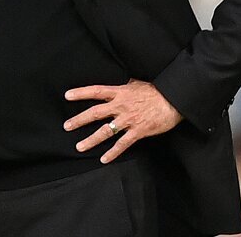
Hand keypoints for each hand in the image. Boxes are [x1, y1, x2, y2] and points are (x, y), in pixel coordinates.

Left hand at [63, 79, 181, 162]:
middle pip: (95, 113)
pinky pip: (122, 144)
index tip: (67, 96)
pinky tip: (103, 159)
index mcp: (120, 92)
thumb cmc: (157, 91)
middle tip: (66, 126)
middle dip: (79, 120)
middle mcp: (121, 106)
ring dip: (91, 139)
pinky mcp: (138, 131)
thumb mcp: (138, 83)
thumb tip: (121, 82)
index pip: (96, 91)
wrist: (174, 100)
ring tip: (79, 146)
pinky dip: (112, 152)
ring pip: (106, 131)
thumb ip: (126, 85)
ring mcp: (129, 120)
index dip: (81, 93)